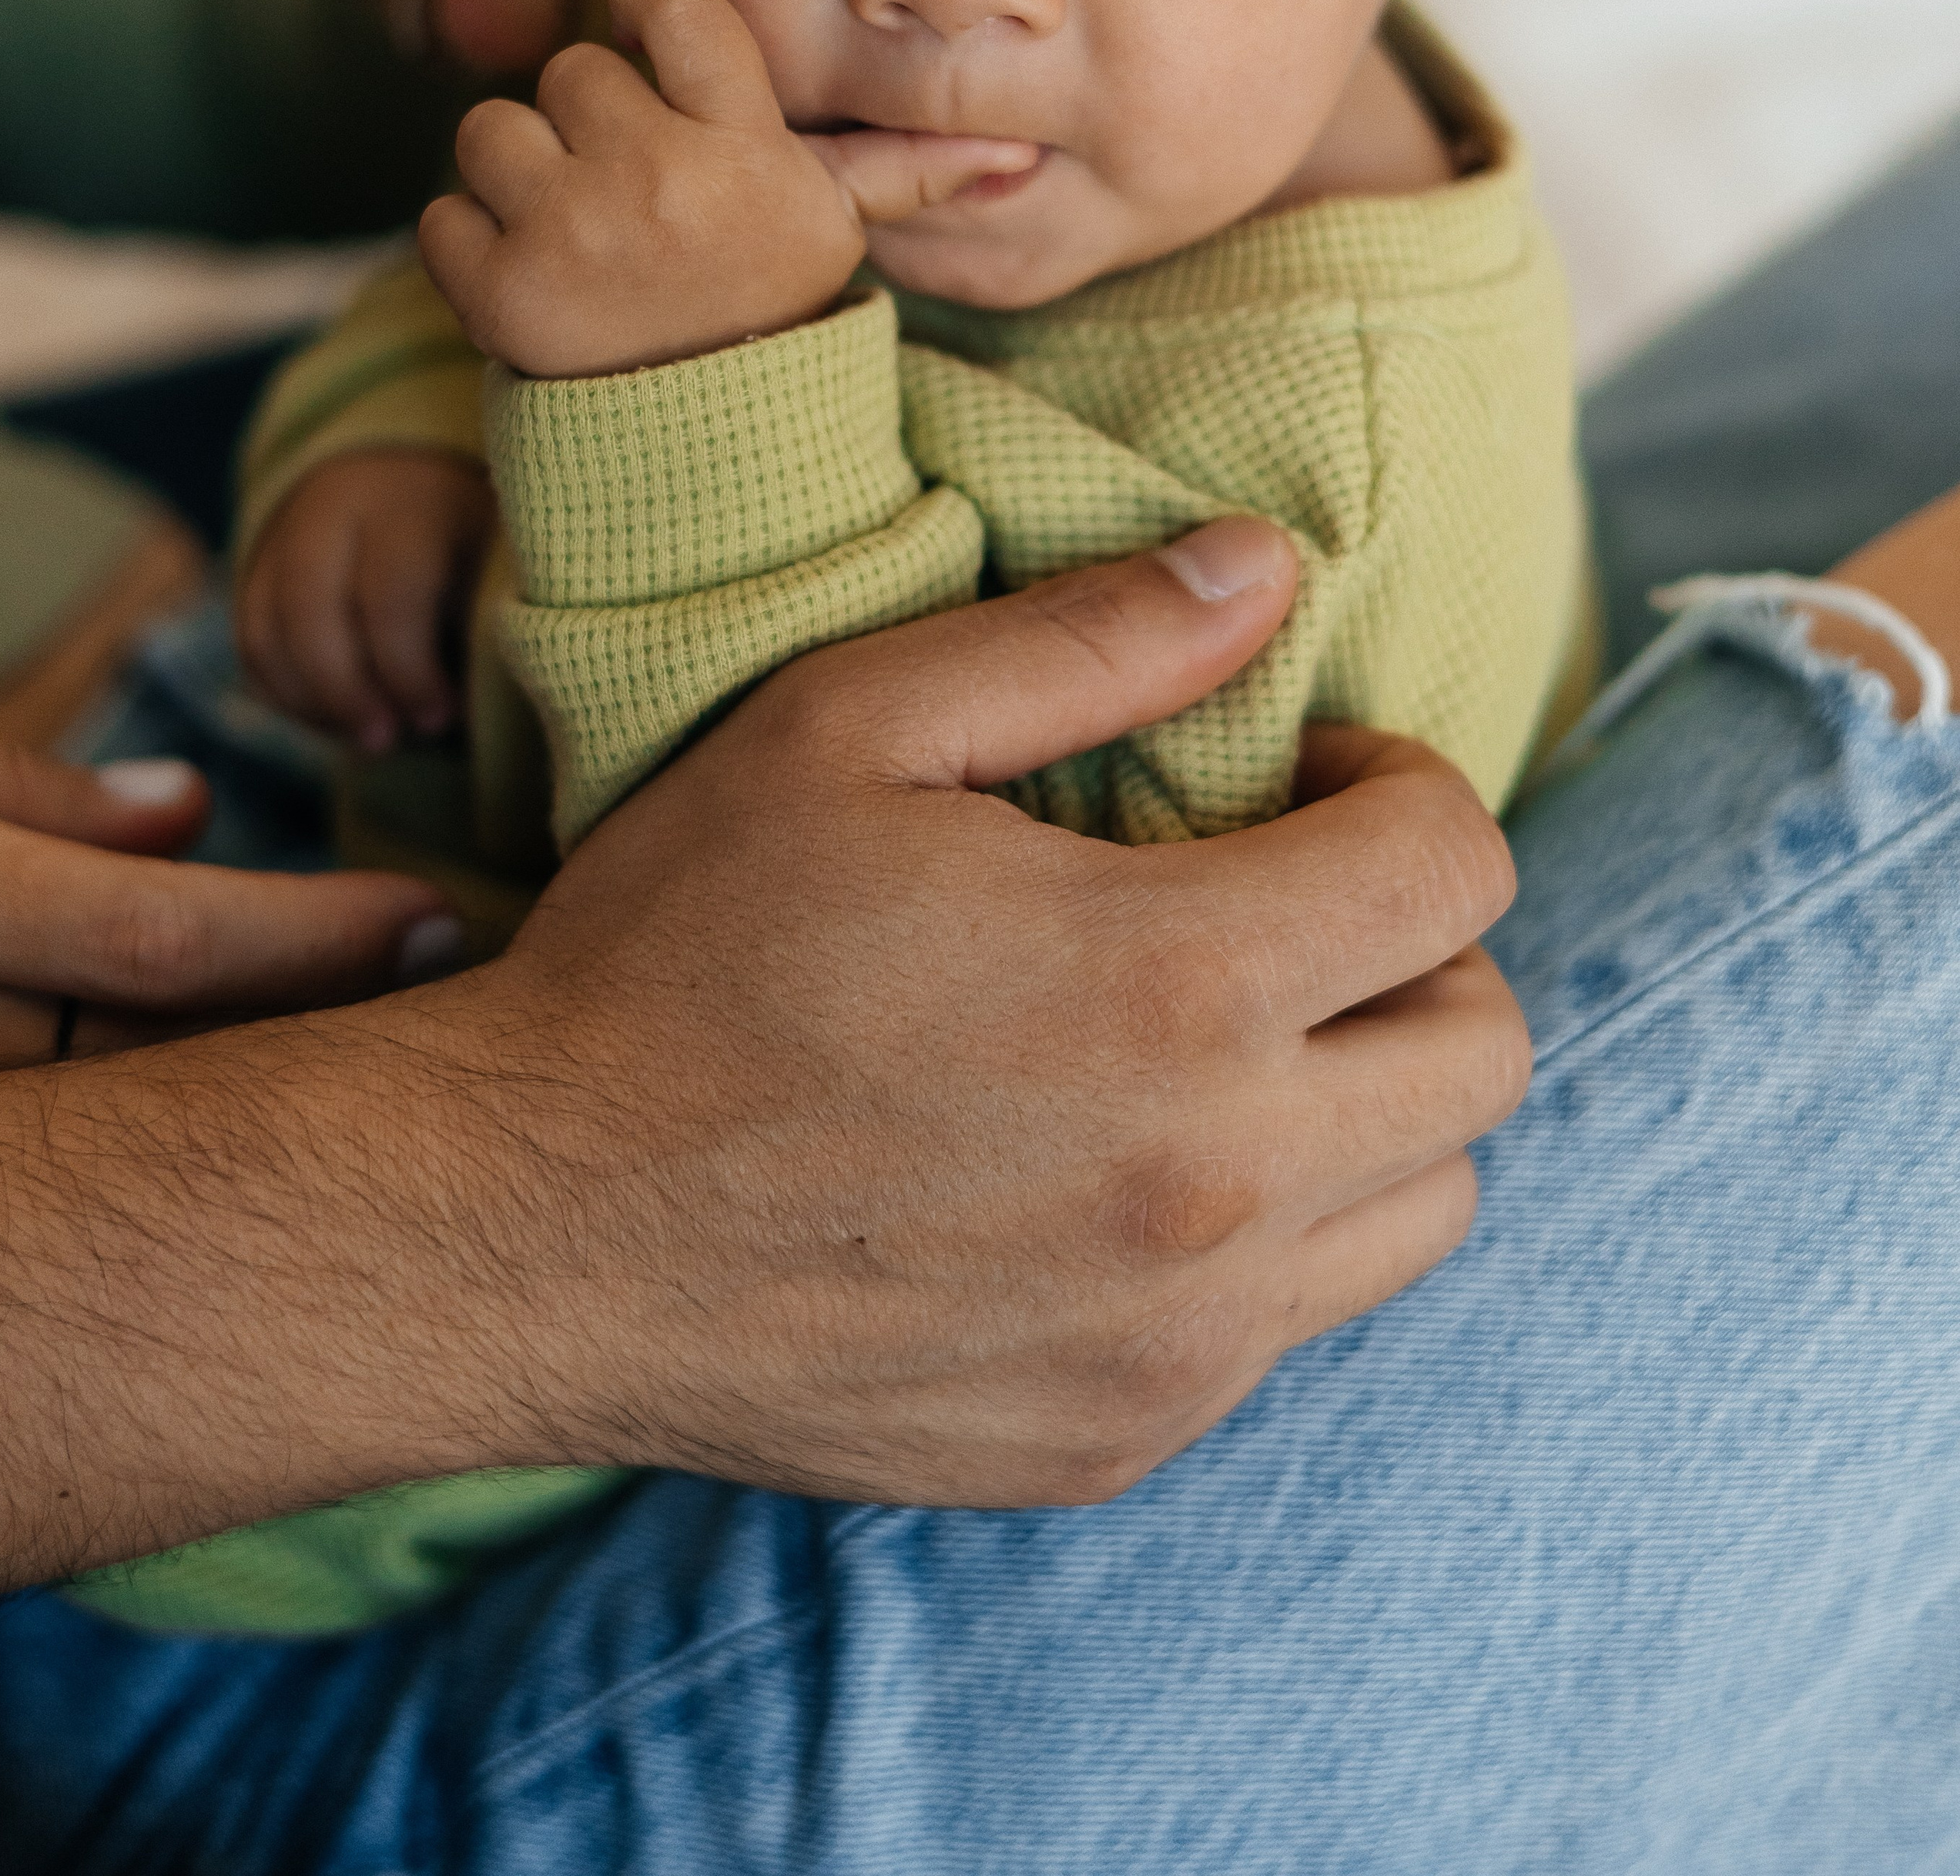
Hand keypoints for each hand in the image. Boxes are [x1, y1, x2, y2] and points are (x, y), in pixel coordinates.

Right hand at [0, 521, 1526, 1582]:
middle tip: (1288, 897)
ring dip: (1370, 1096)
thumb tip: (1266, 568)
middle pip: (1485, 1051)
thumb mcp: (851, 726)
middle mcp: (1218, 1188)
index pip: (1454, 867)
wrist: (525, 1228)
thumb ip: (1088, 640)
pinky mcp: (1121, 1442)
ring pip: (1427, 1205)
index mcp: (1175, 989)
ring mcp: (1181, 1344)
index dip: (1401, 781)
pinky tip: (1120, 1167)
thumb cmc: (676, 952)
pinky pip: (1290, 1326)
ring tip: (1225, 1034)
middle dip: (1421, 942)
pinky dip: (1262, 1233)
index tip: (1304, 772)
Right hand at [238, 449, 497, 752]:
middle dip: (345, 693)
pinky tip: (332, 719)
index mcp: (407, 503)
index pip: (390, 595)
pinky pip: (250, 641)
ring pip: (266, 632)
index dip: (410, 671)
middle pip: (310, 614)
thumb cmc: (472, 524)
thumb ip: (482, 619)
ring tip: (364, 737)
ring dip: (309, 702)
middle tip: (387, 741)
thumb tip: (466, 715)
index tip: (440, 717)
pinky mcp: (254, 564)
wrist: (411, 459)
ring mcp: (282, 535)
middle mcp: (332, 511)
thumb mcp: (495, 552)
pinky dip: (281, 692)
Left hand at [420, 0, 1032, 373]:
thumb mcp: (831, 237)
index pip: (671, 3)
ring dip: (516, 175)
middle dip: (585, 120)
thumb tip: (1012, 153)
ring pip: (488, 129)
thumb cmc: (764, 309)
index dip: (648, 9)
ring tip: (573, 229)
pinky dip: (467, 246)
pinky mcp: (496, 294)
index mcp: (745, 152)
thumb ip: (903, 175)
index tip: (651, 42)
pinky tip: (530, 279)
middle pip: (573, 69)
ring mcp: (572, 236)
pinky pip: (440, 215)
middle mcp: (661, 183)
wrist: (707, 452)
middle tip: (624, 186)